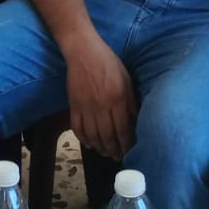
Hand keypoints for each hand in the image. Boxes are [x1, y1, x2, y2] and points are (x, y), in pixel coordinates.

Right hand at [63, 38, 136, 158]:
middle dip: (114, 150)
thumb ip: (131, 102)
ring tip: (106, 153)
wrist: (83, 52)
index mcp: (118, 98)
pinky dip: (84, 139)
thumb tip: (135, 122)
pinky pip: (78, 128)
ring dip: (100, 148)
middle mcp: (102, 106)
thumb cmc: (109, 63)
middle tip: (118, 157)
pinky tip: (90, 144)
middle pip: (108, 136)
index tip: (130, 152)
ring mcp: (86, 107)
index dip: (127, 144)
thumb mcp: (126, 80)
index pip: (123, 129)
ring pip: (93, 135)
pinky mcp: (74, 105)